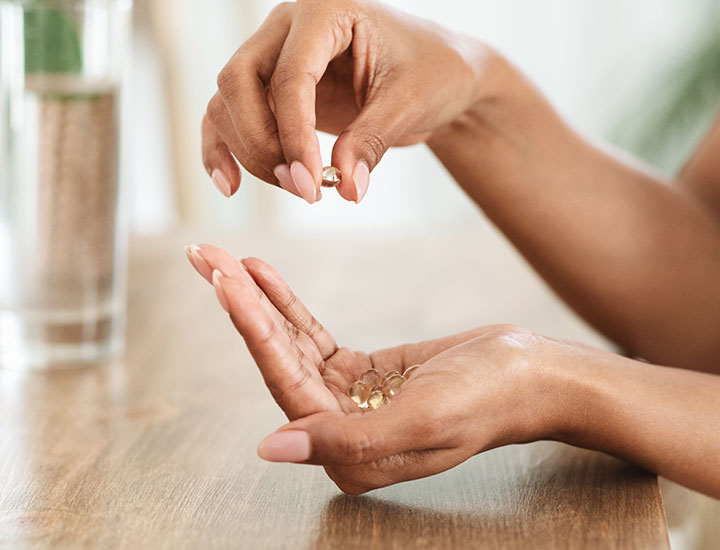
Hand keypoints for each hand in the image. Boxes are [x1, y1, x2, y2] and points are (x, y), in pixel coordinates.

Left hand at [185, 244, 557, 493]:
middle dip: (240, 307)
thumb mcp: (421, 419)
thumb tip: (270, 448)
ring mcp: (348, 401)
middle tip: (205, 258)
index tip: (222, 281)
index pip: (285, 383)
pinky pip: (313, 336)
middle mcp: (340, 432)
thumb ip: (346, 441)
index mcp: (348, 454)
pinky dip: (288, 305)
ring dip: (258, 301)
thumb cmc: (486, 399)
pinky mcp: (362, 373)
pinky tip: (264, 277)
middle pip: (277, 360)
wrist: (529, 375)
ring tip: (226, 258)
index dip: (251, 330)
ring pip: (289, 345)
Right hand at [202, 0, 494, 203]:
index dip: (294, 135)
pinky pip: (229, 116)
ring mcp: (274, 56)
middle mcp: (289, 27)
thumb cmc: (432, 72)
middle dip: (262, 143)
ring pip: (228, 102)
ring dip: (251, 153)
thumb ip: (373, 141)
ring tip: (298, 188)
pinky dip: (224, 150)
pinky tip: (230, 185)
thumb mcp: (410, 103)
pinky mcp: (271, 90)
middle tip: (303, 188)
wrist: (437, 75)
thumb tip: (348, 189)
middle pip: (239, 81)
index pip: (291, 75)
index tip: (310, 182)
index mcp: (326, 10)